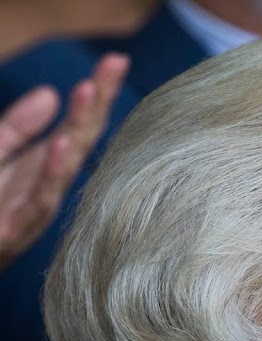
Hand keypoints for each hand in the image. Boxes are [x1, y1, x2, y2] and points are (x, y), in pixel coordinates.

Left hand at [0, 53, 128, 271]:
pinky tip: (63, 145)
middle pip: (82, 139)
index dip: (97, 92)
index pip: (80, 124)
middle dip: (96, 101)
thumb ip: (19, 126)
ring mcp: (36, 209)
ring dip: (79, 129)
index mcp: (47, 165)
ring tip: (87, 92)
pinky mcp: (15, 230)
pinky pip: (39, 201)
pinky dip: (52, 173)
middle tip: (114, 63)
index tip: (116, 59)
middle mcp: (50, 185)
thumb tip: (52, 94)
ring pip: (67, 167)